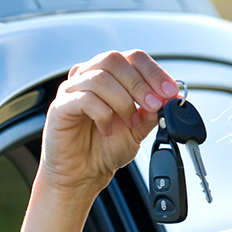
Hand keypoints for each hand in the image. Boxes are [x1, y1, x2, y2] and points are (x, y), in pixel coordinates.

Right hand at [40, 50, 178, 199]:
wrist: (83, 174)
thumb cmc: (106, 147)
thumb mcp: (139, 128)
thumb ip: (153, 111)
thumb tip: (172, 98)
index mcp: (111, 75)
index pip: (133, 57)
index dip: (154, 72)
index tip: (170, 91)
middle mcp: (89, 76)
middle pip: (114, 60)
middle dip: (140, 83)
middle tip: (154, 105)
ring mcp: (71, 90)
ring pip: (100, 77)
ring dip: (123, 100)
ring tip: (130, 122)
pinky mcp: (59, 107)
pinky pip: (83, 98)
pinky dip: (103, 113)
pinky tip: (108, 129)